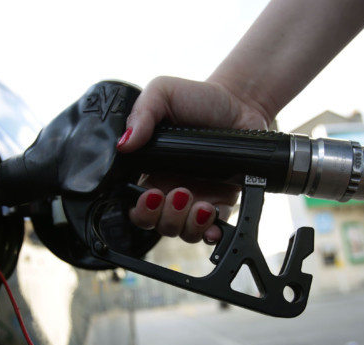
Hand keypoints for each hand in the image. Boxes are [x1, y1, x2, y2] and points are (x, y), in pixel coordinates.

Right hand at [116, 76, 269, 242]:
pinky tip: (210, 217)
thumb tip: (123, 144)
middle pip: (155, 224)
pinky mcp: (220, 204)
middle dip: (162, 217)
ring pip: (180, 231)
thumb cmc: (198, 98)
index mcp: (148, 170)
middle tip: (179, 193)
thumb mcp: (162, 93)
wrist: (240, 103)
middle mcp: (168, 189)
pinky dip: (210, 233)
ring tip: (200, 203)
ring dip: (187, 224)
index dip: (139, 208)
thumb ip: (140, 114)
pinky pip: (211, 231)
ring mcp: (194, 200)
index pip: (133, 203)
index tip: (151, 194)